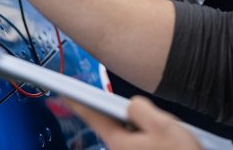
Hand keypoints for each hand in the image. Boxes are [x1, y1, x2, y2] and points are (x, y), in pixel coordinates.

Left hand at [67, 97, 201, 149]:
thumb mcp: (163, 125)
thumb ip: (140, 108)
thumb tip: (131, 104)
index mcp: (119, 142)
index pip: (92, 115)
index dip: (77, 100)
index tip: (61, 90)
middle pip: (117, 121)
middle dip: (133, 113)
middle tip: (156, 120)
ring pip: (132, 130)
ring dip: (147, 126)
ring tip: (170, 134)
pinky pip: (142, 140)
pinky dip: (153, 135)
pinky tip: (170, 140)